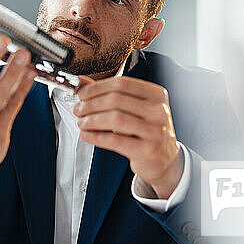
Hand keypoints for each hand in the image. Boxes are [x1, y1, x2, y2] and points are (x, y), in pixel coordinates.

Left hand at [73, 76, 182, 198]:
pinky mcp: (147, 150)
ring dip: (92, 120)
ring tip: (81, 122)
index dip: (97, 87)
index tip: (81, 93)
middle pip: (116, 100)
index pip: (122, 83)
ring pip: (115, 119)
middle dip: (91, 104)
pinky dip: (96, 136)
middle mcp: (159, 110)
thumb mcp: (134, 109)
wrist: (165, 160)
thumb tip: (82, 83)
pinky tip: (87, 135)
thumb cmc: (147, 130)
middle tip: (78, 109)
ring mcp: (155, 131)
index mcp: (156, 94)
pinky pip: (115, 140)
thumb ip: (109, 94)